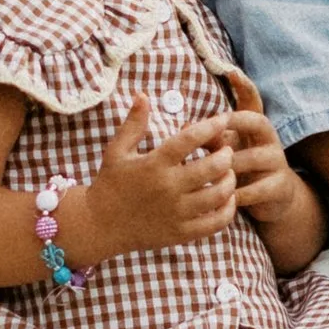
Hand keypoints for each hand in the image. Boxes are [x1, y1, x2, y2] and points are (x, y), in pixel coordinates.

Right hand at [74, 98, 236, 258]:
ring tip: (228, 172)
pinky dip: (228, 209)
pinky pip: (216, 222)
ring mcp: (176, 213)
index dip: (212, 126)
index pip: (190, 139)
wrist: (98, 226)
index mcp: (154, 164)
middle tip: (227, 149)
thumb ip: (133, 124)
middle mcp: (168, 188)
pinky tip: (227, 199)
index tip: (224, 119)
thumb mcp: (117, 151)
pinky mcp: (181, 233)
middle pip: (212, 167)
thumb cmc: (109, 184)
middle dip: (227, 154)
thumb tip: (142, 94)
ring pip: (219, 194)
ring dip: (230, 180)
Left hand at [220, 68, 302, 233]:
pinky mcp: (279, 187)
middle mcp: (271, 140)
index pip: (253, 100)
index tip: (229, 76)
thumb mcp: (230, 149)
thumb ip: (212, 138)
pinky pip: (254, 189)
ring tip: (206, 173)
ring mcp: (277, 162)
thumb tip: (186, 126)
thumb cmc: (244, 166)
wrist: (275, 195)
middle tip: (210, 130)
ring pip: (251, 158)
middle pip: (257, 122)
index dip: (244, 87)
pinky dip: (234, 194)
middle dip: (234, 122)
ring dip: (227, 164)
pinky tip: (217, 200)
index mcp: (257, 126)